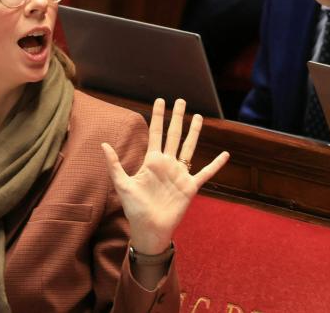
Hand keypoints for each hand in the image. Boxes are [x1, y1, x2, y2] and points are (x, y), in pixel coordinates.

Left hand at [102, 98, 228, 254]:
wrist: (149, 228)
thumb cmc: (134, 208)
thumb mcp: (122, 184)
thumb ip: (115, 164)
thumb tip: (103, 144)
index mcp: (151, 161)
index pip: (156, 133)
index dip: (158, 116)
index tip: (160, 100)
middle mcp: (167, 164)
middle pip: (174, 135)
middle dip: (177, 117)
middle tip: (180, 100)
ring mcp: (180, 174)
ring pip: (189, 147)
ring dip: (194, 132)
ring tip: (199, 116)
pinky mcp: (190, 187)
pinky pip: (205, 173)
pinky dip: (216, 164)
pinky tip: (225, 154)